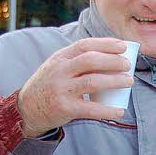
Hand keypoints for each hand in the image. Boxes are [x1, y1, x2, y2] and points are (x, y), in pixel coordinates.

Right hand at [16, 38, 133, 136]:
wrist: (27, 109)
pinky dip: (108, 110)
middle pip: (90, 61)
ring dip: (114, 81)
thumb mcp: (56, 67)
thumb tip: (110, 57)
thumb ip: (76, 60)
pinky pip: (91, 109)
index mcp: (59, 58)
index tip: (122, 46)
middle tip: (127, 65)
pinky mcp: (65, 108)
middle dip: (113, 61)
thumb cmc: (49, 86)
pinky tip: (120, 110)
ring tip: (129, 81)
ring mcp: (62, 90)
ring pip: (93, 82)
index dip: (106, 44)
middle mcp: (60, 71)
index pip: (84, 45)